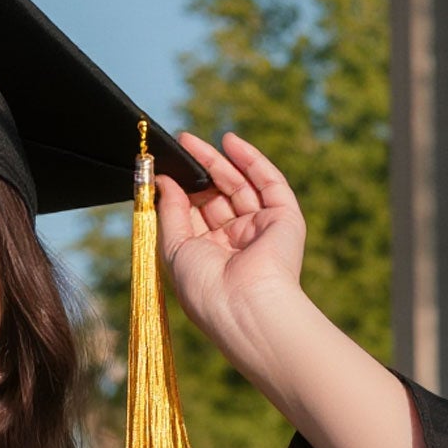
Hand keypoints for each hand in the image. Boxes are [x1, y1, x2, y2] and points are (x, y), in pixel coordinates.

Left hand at [155, 129, 308, 364]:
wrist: (244, 305)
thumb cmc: (204, 287)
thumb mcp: (174, 248)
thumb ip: (169, 212)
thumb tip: (164, 181)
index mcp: (210, 257)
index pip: (195, 216)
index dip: (181, 192)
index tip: (164, 169)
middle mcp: (236, 243)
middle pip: (217, 197)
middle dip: (199, 171)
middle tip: (180, 145)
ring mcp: (261, 229)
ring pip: (240, 186)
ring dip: (219, 161)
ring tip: (192, 141)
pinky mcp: (284, 218)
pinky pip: (269, 182)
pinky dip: (250, 160)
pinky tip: (230, 141)